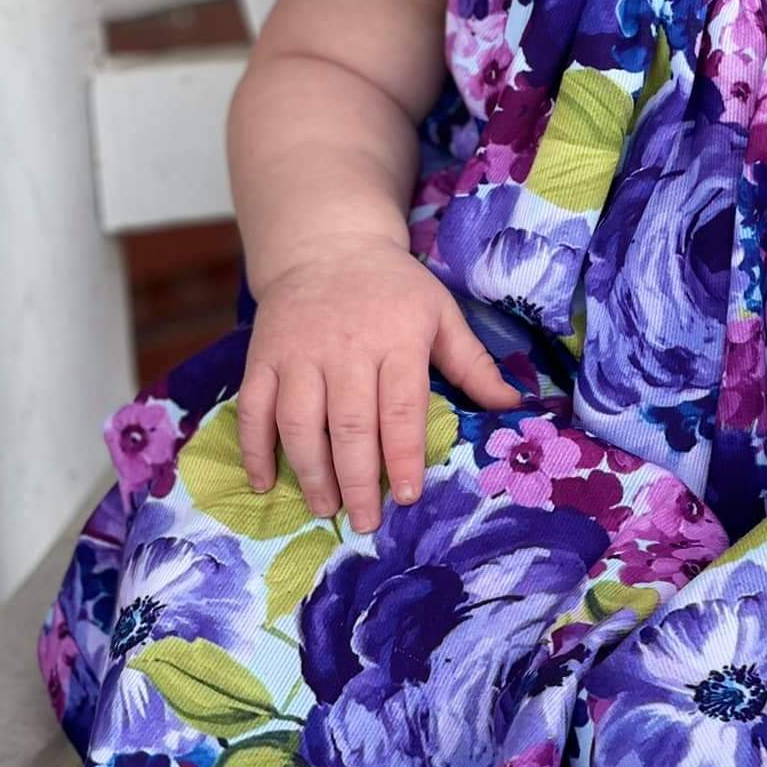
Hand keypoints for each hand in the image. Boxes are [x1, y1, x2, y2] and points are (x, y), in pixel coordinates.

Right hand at [237, 236, 519, 533]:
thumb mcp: (440, 313)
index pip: (400, 407)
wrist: (328, 244)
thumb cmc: (394, 288)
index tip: (406, 496)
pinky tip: (266, 482)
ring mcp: (298, 353)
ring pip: (299, 422)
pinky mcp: (263, 357)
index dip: (402, 455)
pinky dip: (255, 449)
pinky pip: (253, 409)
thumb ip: (473, 364)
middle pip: (349, 424)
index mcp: (396, 338)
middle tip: (365, 521)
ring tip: (326, 507)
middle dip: (357, 479)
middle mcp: (345, 348)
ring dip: (310, 472)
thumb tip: (513, 406)